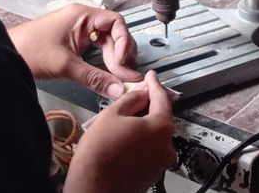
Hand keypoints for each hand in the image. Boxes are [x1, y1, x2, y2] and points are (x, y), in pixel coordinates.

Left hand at [8, 3, 140, 97]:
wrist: (4, 53)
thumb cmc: (29, 50)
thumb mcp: (65, 65)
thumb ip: (94, 78)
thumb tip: (117, 89)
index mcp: (82, 15)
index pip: (116, 22)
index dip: (123, 41)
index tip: (121, 62)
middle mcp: (82, 19)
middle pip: (113, 33)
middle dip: (121, 54)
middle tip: (126, 76)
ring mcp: (77, 30)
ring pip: (105, 42)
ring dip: (114, 59)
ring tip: (120, 77)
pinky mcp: (72, 41)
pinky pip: (95, 48)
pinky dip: (103, 60)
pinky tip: (107, 72)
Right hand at [64, 71, 176, 192]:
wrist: (92, 189)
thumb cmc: (100, 155)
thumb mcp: (112, 114)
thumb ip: (132, 99)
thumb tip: (141, 94)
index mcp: (160, 128)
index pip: (162, 99)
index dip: (155, 84)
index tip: (152, 77)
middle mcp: (166, 147)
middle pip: (160, 119)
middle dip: (147, 107)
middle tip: (133, 98)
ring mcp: (160, 163)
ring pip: (153, 137)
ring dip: (141, 127)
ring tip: (119, 124)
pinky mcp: (151, 175)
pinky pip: (148, 152)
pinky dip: (139, 143)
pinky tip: (121, 141)